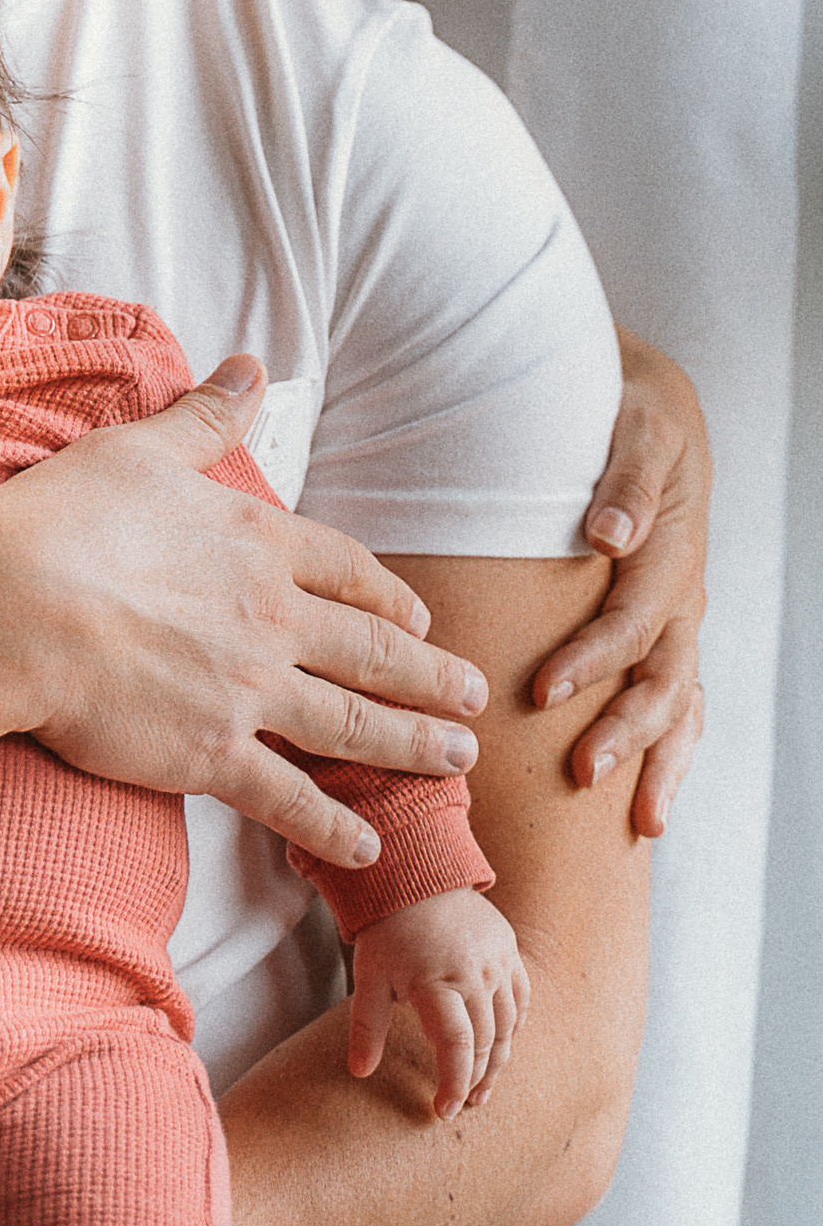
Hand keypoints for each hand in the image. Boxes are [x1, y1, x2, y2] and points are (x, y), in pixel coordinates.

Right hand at [0, 360, 490, 871]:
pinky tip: (370, 844)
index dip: (390, 596)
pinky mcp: (211, 755)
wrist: (10, 606)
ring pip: (355, 726)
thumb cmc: (64, 519)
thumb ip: (205, 416)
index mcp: (258, 544)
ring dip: (415, 746)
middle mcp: (272, 619)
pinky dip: (335, 826)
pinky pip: (291, 799)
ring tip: (460, 761)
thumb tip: (249, 365)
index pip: (347, 571)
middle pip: (374, 652)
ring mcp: (248, 692)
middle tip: (476, 697)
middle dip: (433, 678)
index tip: (421, 616)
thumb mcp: (140, 449)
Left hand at [347, 888, 529, 1118]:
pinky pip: (521, 998)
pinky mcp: (509, 950)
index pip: (456, 1045)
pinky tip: (501, 1046)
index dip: (452, 1083)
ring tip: (482, 1088)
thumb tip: (359, 1073)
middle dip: (474, 1078)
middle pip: (485, 1042)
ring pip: (508, 1026)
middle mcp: (474, 973)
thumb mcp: (368, 976)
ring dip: (498, 1061)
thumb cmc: (387, 930)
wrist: (416, 874)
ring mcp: (497, 961)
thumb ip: (366, 1027)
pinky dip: (514, 1027)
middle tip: (463, 1103)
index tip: (442, 1110)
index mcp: (435, 981)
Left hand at [531, 326, 707, 833]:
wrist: (648, 402)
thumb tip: (610, 534)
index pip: (632, 621)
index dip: (591, 661)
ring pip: (682, 701)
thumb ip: (626, 479)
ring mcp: (680, 616)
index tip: (542, 694)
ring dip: (660, 758)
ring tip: (643, 823)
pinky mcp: (669, 626)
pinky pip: (680, 697)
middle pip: (664, 678)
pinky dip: (670, 747)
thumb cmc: (629, 411)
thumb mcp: (635, 426)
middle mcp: (682, 594)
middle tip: (580, 774)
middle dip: (627, 732)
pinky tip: (650, 800)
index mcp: (671, 551)